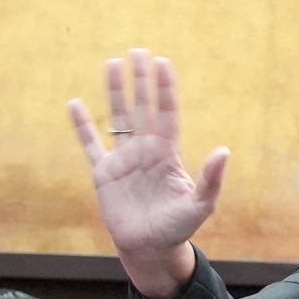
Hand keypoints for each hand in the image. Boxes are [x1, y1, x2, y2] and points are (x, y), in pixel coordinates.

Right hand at [68, 51, 227, 296]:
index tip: (162, 62)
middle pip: (142, 107)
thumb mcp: (201, 205)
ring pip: (118, 117)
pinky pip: (90, 143)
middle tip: (138, 51)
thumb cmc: (178, 227)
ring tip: (112, 64)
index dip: (164, 88)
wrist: (151, 248)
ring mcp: (123, 159)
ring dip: (115, 91)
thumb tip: (224, 150)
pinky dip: (81, 125)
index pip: (167, 112)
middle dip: (141, 80)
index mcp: (168, 153)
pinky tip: (74, 104)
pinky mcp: (103, 173)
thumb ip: (212, 178)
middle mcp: (146, 150)